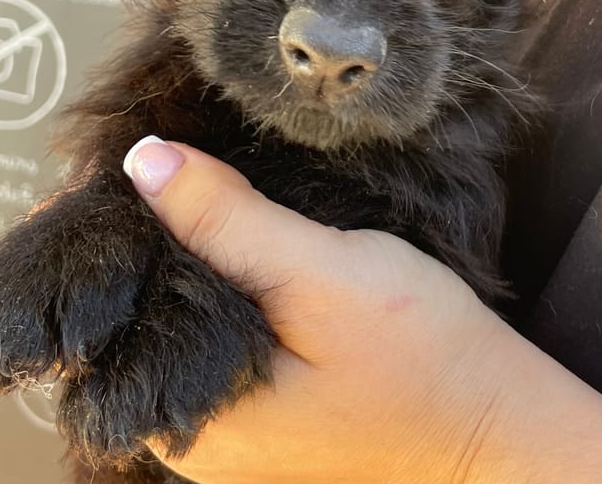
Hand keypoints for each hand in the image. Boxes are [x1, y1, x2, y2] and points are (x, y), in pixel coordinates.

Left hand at [124, 138, 601, 483]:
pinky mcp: (260, 414)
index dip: (104, 235)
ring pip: (169, 327)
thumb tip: (145, 162)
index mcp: (193, 419)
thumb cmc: (424, 355)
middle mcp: (194, 439)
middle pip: (131, 322)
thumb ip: (229, 222)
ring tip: (180, 192)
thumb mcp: (321, 273)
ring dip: (173, 260)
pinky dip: (206, 286)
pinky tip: (223, 242)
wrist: (497, 422)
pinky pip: (206, 342)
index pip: (108, 315)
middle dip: (137, 243)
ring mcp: (228, 432)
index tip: (111, 171)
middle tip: (153, 169)